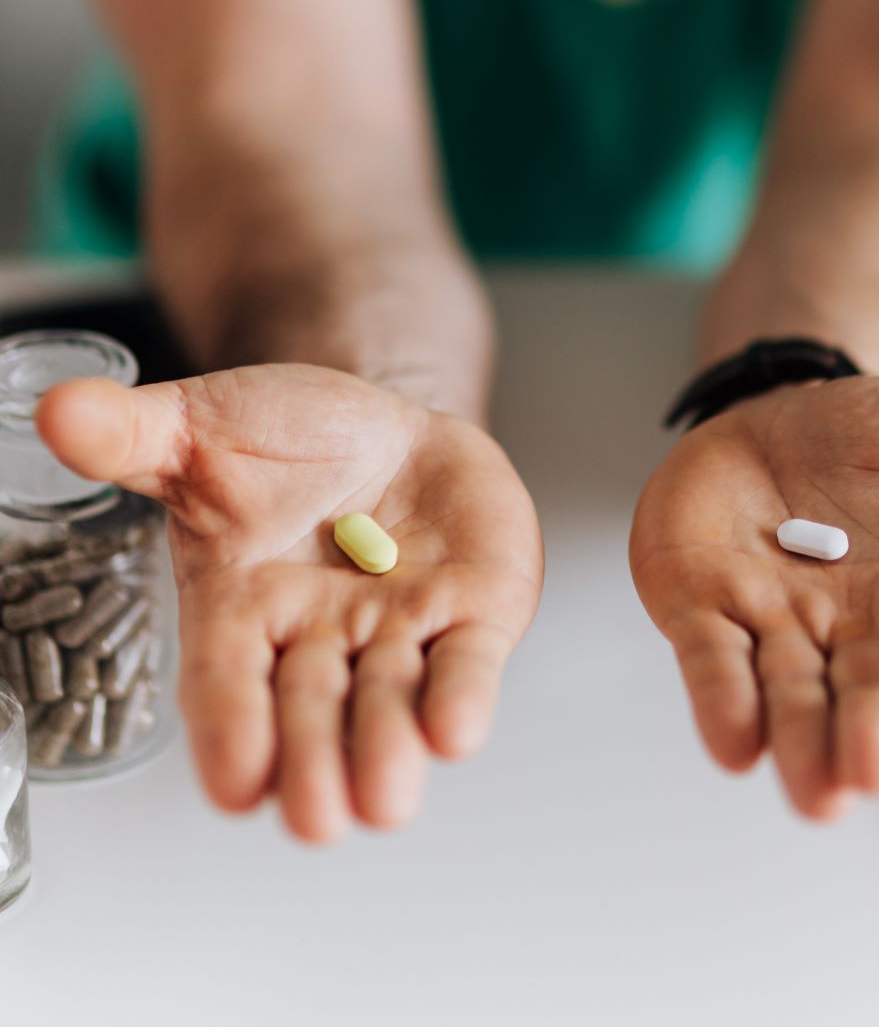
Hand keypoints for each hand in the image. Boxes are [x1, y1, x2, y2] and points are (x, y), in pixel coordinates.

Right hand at [36, 364, 542, 840]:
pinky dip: (463, 697)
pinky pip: (467, 663)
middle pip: (312, 716)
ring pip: (392, 705)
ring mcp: (400, 634)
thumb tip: (59, 409)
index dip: (230, 732)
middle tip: (316, 816)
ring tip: (384, 798)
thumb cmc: (285, 444)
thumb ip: (132, 433)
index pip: (226, 683)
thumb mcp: (201, 427)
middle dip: (315, 765)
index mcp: (241, 609)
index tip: (235, 784)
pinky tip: (457, 730)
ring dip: (389, 751)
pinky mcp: (473, 615)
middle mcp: (319, 640)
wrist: (385, 429)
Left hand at [630, 376, 878, 818]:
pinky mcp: (704, 605)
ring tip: (813, 786)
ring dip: (797, 739)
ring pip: (788, 696)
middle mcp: (854, 634)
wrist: (796, 403)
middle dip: (869, 736)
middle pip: (864, 698)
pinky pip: (712, 657)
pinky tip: (731, 739)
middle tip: (874, 771)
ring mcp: (775, 623)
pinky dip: (719, 697)